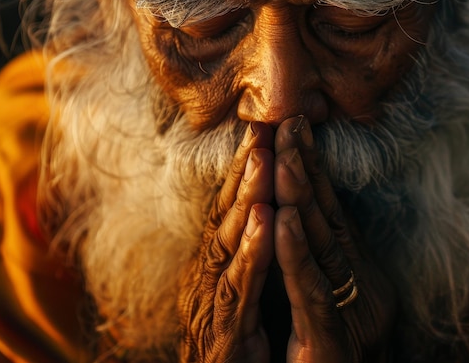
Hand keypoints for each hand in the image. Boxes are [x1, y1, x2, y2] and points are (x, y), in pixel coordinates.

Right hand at [177, 122, 275, 362]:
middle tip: (261, 129)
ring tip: (263, 161)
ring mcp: (208, 303)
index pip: (228, 208)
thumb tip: (259, 208)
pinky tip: (264, 223)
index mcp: (212, 264)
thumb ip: (245, 252)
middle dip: (243, 171)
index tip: (263, 129)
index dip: (243, 169)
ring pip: (225, 243)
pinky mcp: (221, 334)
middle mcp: (204, 276)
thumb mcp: (240, 288)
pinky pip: (237, 288)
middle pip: (223, 214)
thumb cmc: (235, 341)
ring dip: (245, 200)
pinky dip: (250, 253)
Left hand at [273, 116, 395, 362]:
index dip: (310, 166)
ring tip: (282, 155)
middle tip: (289, 121)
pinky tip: (282, 220)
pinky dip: (296, 253)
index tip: (291, 126)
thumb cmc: (322, 348)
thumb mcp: (320, 291)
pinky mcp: (332, 338)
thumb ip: (314, 253)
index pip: (328, 208)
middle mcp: (358, 281)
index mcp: (352, 268)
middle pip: (326, 215)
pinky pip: (312, 290)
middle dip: (304, 167)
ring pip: (321, 244)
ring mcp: (349, 308)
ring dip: (300, 197)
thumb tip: (296, 208)